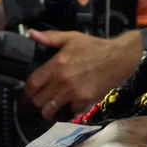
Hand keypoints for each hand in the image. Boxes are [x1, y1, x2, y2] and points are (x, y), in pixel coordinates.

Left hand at [24, 29, 142, 120]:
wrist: (118, 58)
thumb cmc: (95, 47)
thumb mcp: (71, 38)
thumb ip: (50, 38)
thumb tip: (32, 34)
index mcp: (56, 65)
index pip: (32, 84)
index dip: (27, 91)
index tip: (29, 92)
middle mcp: (62, 81)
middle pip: (39, 100)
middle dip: (37, 101)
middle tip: (40, 100)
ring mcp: (73, 93)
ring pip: (51, 110)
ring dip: (48, 110)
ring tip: (50, 108)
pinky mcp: (85, 100)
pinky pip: (70, 111)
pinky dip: (69, 110)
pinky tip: (69, 105)